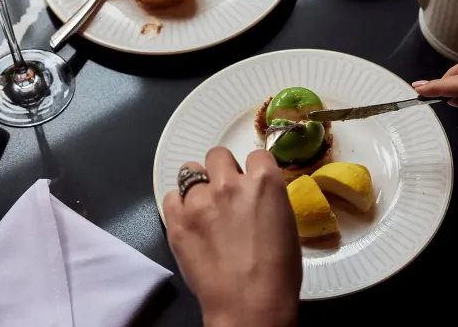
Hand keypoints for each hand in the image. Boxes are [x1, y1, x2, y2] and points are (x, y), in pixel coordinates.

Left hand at [163, 148, 300, 326]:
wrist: (249, 305)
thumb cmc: (278, 273)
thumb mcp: (286, 224)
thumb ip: (268, 199)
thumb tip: (256, 195)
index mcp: (264, 182)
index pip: (256, 154)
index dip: (254, 169)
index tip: (252, 182)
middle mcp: (229, 183)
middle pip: (218, 155)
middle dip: (222, 170)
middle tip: (226, 194)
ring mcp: (199, 201)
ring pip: (190, 171)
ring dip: (198, 185)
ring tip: (204, 207)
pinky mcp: (176, 220)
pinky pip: (171, 197)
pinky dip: (179, 205)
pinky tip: (190, 221)